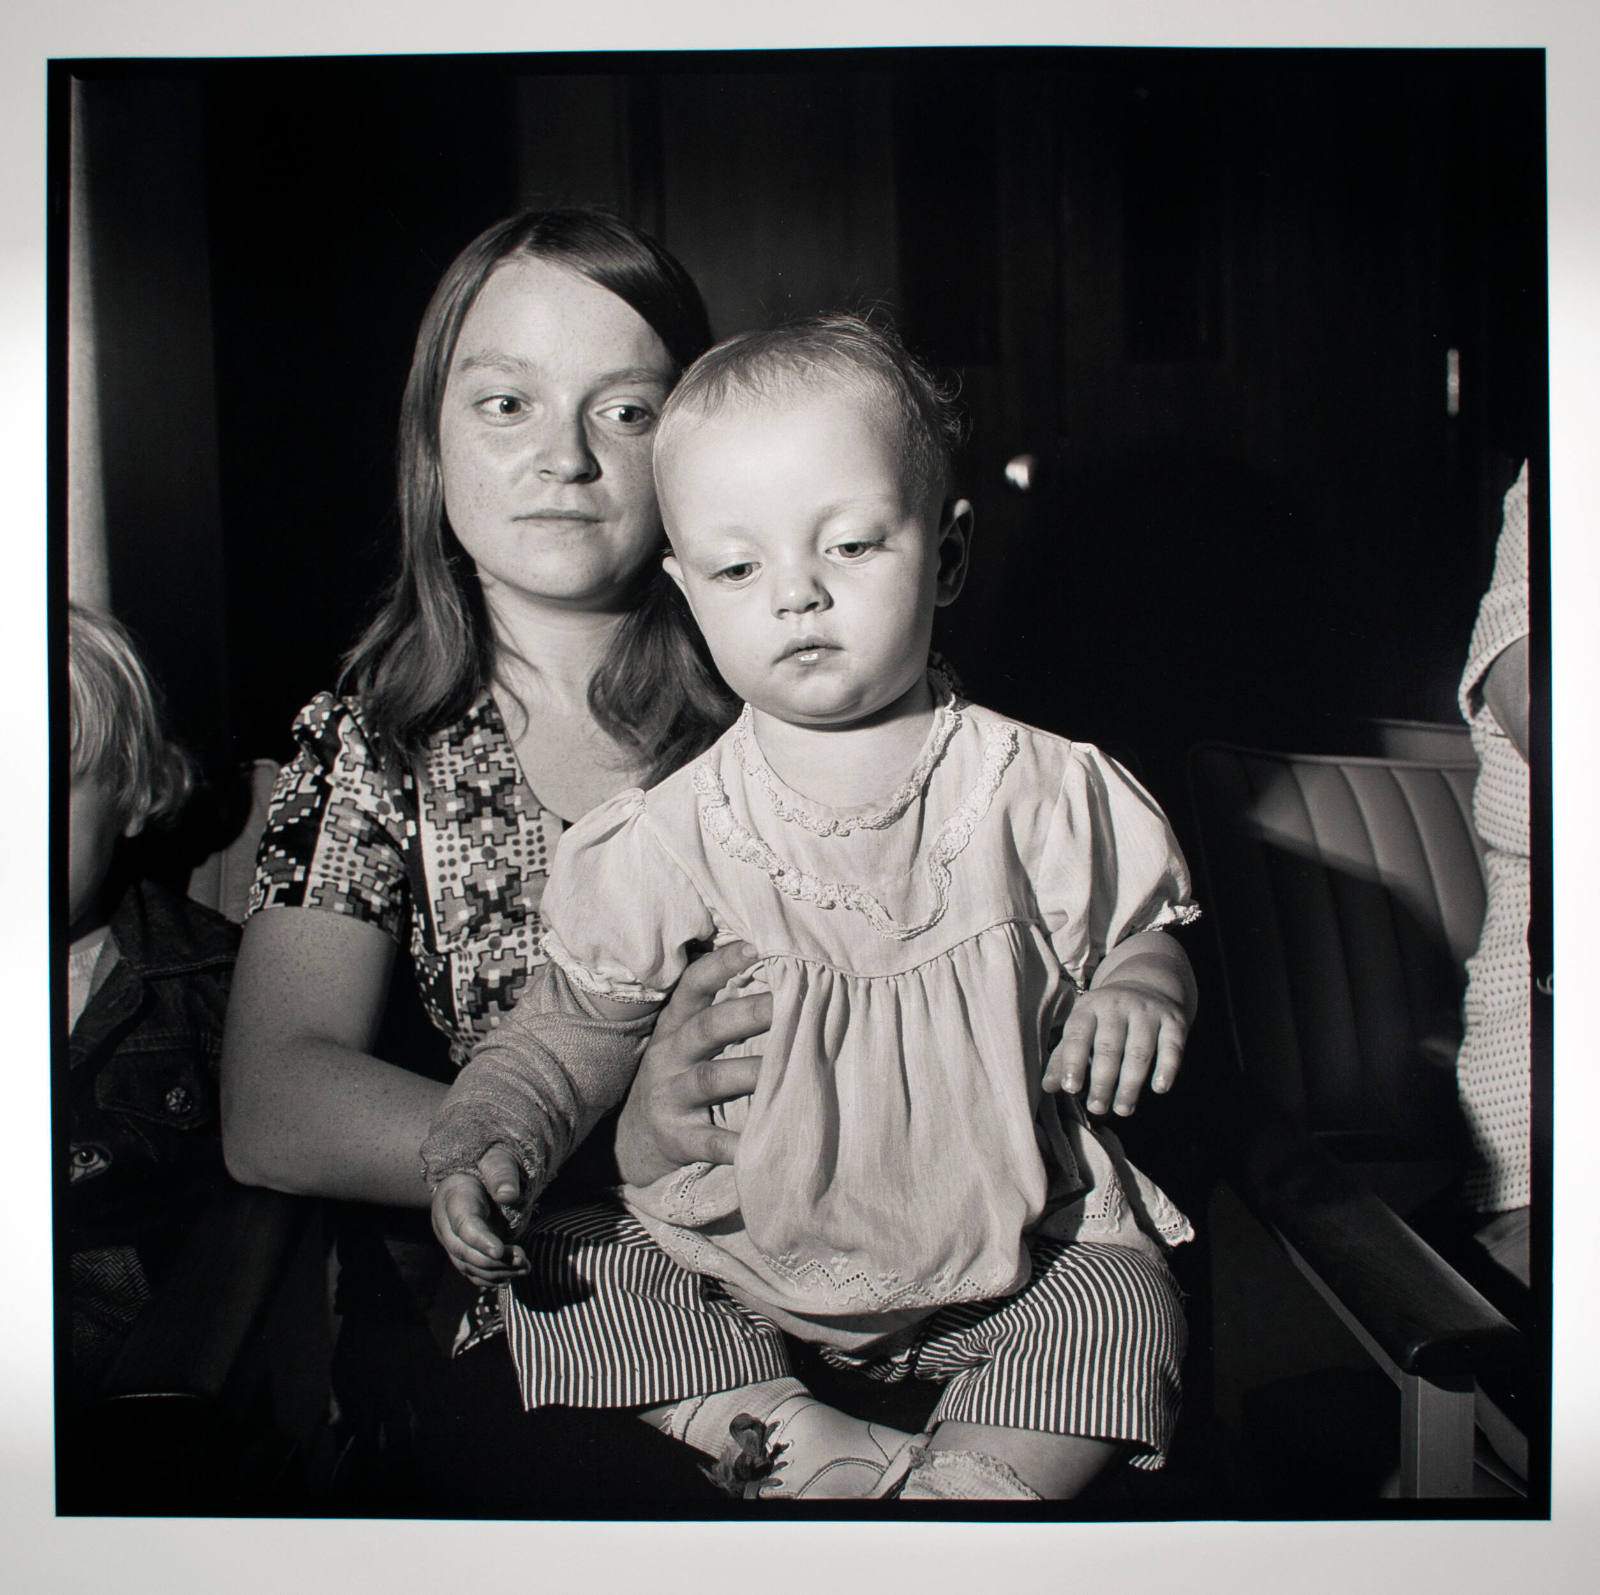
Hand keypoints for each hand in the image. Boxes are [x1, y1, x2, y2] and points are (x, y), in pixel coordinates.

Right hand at [431, 1153, 529, 1287]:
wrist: (476, 1173)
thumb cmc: (488, 1164)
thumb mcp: (496, 1160)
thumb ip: (502, 1174)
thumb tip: (508, 1195)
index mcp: (452, 1197)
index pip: (463, 1224)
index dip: (480, 1240)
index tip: (500, 1251)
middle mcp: (446, 1223)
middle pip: (464, 1251)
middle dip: (493, 1261)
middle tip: (522, 1259)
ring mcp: (452, 1239)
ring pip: (468, 1266)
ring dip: (496, 1272)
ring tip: (524, 1267)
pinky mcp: (462, 1251)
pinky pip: (472, 1271)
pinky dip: (492, 1278)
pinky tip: (512, 1276)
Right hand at [615, 940, 769, 1186]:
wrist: (632, 1142)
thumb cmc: (677, 1077)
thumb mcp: (684, 1040)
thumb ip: (719, 1011)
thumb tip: (778, 973)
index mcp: (675, 1026)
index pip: (693, 985)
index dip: (721, 964)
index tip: (755, 947)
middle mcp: (669, 1056)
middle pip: (707, 1028)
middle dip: (748, 1013)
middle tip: (788, 1003)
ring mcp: (670, 1097)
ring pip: (711, 1079)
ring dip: (750, 1072)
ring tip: (790, 1067)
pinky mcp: (677, 1139)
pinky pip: (709, 1141)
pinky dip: (734, 1144)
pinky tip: (762, 1144)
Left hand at [1044, 982, 1187, 1116]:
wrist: (1148, 985)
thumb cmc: (1106, 1019)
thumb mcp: (1082, 1028)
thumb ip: (1064, 1057)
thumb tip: (1048, 1087)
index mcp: (1089, 1007)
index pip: (1078, 1035)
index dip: (1073, 1062)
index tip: (1070, 1088)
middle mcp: (1117, 1005)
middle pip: (1108, 1047)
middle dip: (1102, 1081)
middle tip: (1096, 1108)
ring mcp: (1147, 1012)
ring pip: (1138, 1051)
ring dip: (1130, 1083)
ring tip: (1123, 1109)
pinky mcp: (1174, 1021)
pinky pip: (1171, 1047)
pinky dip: (1166, 1068)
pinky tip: (1159, 1089)